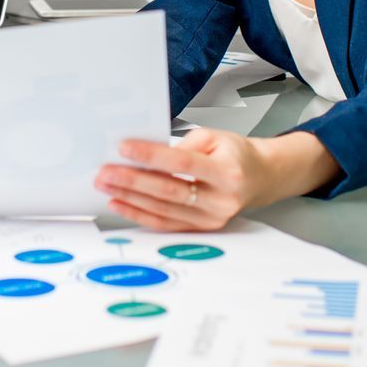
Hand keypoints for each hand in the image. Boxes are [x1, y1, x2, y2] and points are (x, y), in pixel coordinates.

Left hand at [95, 128, 337, 230]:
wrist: (260, 178)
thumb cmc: (236, 154)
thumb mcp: (215, 138)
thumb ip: (182, 146)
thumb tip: (145, 156)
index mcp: (227, 171)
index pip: (182, 163)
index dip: (150, 156)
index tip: (124, 147)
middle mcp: (222, 199)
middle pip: (169, 190)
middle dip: (132, 181)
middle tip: (105, 172)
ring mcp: (212, 219)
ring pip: (164, 210)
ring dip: (130, 198)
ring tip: (106, 185)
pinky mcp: (202, 229)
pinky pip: (166, 223)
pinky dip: (139, 214)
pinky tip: (120, 202)